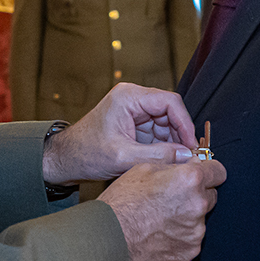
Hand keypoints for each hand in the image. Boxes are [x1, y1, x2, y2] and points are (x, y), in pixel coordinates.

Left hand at [42, 83, 197, 185]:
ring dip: (172, 142)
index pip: (170, 102)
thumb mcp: (123, 157)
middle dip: (179, 135)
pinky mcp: (134, 123)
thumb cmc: (86, 154)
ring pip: (166, 123)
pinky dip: (164, 146)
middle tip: (188, 158)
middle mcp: (133, 98)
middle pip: (170, 112)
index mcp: (128, 97)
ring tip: (175, 163)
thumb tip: (187, 156)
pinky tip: (165, 161)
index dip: (185, 123)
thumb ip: (157, 156)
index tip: (192, 145)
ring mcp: (134, 110)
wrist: (67, 159)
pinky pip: (157, 131)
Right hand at [99, 159, 227, 260]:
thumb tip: (192, 163)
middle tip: (171, 197)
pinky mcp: (190, 251)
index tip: (202, 174)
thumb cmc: (122, 201)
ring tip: (160, 217)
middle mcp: (198, 205)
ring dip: (187, 216)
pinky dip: (181, 235)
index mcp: (190, 180)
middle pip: (210, 195)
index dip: (208, 171)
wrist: (109, 237)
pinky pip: (192, 238)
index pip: (218, 171)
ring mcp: (196, 231)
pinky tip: (160, 232)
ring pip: (200, 218)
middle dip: (196, 194)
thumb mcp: (145, 167)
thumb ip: (175, 164)